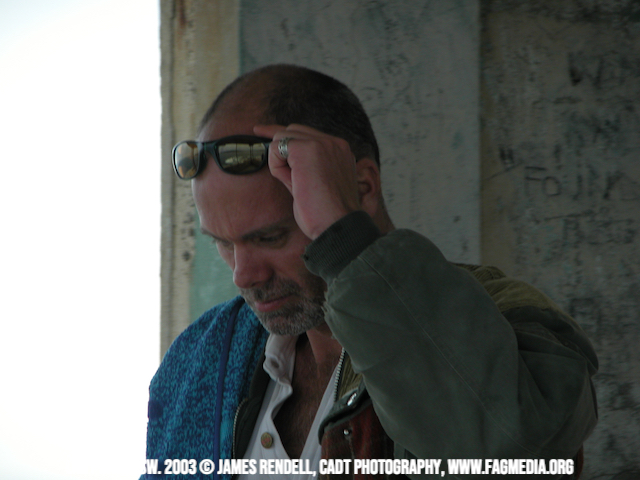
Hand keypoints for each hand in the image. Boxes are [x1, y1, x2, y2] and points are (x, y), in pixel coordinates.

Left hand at [253, 124, 360, 239]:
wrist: (337, 226)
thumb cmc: (327, 215)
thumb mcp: (318, 185)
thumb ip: (303, 168)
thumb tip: (281, 158)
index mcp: (340, 151)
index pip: (307, 134)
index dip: (285, 137)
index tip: (262, 131)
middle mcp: (334, 143)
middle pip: (293, 130)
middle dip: (278, 146)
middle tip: (271, 156)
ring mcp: (321, 143)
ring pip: (282, 137)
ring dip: (279, 161)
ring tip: (295, 184)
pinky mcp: (306, 149)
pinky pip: (276, 149)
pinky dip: (276, 167)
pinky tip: (291, 182)